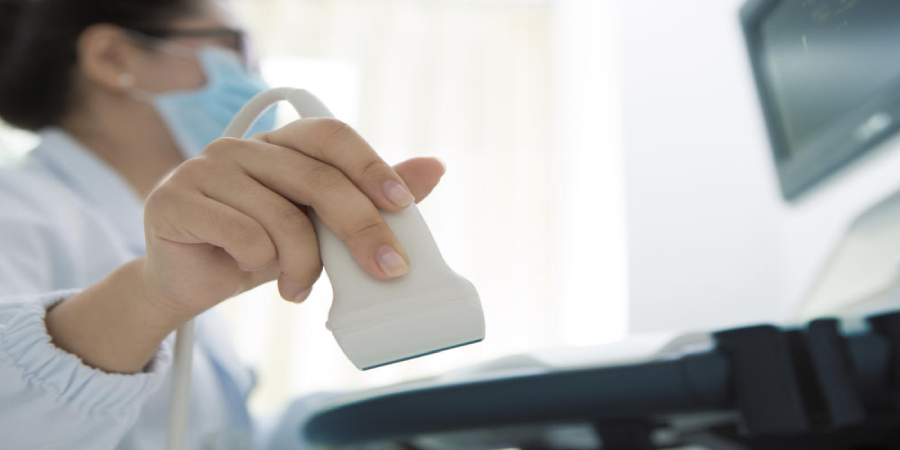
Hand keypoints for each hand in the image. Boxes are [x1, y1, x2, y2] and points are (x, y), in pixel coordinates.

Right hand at [141, 118, 444, 320]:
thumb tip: (435, 168)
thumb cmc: (257, 248)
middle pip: (317, 179)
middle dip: (361, 228)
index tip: (403, 204)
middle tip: (386, 269)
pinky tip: (256, 274)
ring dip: (304, 265)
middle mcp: (242, 147)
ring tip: (299, 287)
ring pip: (282, 216)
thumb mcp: (319, 227)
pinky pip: (243, 234)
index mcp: (279, 143)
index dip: (371, 166)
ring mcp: (204, 168)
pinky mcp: (175, 200)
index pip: (332, 137)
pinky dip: (261, 265)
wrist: (190, 281)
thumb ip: (369, 199)